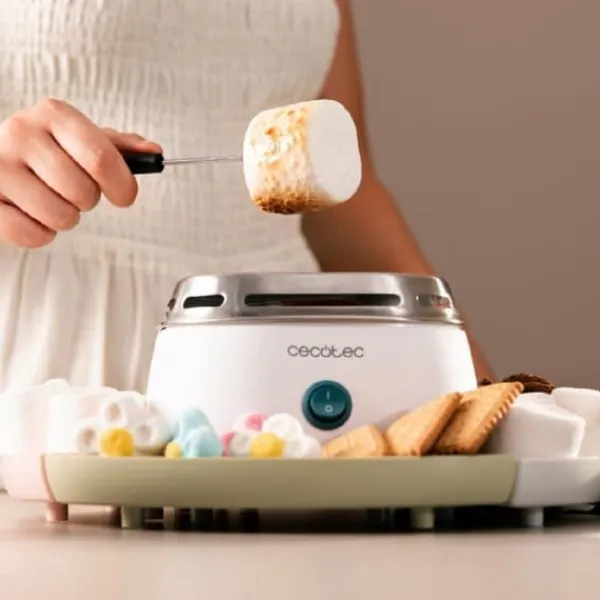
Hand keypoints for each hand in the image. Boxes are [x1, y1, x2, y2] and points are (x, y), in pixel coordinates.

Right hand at [0, 98, 161, 248]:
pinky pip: (32, 234)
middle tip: (71, 191)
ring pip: (60, 217)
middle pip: (83, 192)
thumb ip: (118, 148)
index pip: (101, 158)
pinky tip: (30, 214)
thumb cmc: (45, 153)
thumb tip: (154, 153)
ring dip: (64, 218)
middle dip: (87, 201)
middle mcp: (22, 133)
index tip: (124, 195)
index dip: (122, 185)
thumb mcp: (81, 140)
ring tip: (49, 200)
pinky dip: (40, 234)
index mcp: (54, 114)